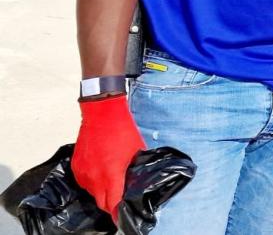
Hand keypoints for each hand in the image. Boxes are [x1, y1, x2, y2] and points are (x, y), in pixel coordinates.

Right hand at [71, 94, 145, 219]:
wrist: (102, 114)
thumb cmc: (122, 130)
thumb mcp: (137, 151)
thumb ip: (134, 169)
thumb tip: (136, 178)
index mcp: (111, 175)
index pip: (112, 204)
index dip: (117, 214)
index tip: (120, 218)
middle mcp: (95, 178)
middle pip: (101, 202)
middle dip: (109, 203)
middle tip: (117, 199)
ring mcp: (83, 173)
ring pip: (91, 192)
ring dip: (100, 190)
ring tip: (109, 179)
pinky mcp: (76, 166)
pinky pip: (84, 181)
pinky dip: (91, 180)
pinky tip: (99, 171)